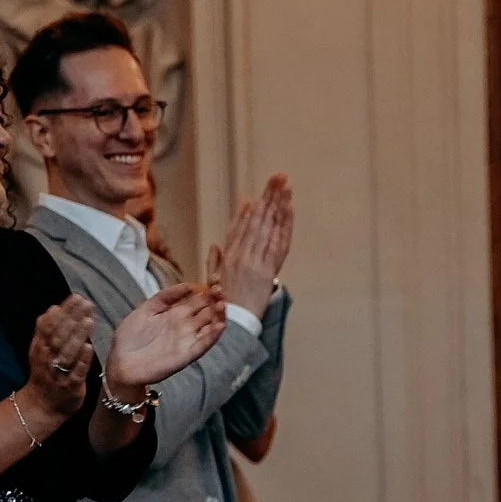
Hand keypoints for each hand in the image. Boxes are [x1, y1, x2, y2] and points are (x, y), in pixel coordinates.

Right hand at [21, 296, 94, 424]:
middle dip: (72, 318)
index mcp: (41, 347)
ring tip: (88, 320)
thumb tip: (54, 307)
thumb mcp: (40, 351)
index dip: (63, 310)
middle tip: (86, 303)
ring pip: (66, 352)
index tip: (76, 296)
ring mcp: (58, 373)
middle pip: (59, 335)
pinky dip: (81, 361)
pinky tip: (89, 348)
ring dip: (77, 335)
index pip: (50, 324)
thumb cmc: (45, 374)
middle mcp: (47, 358)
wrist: (42, 406)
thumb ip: (46, 330)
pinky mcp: (69, 387)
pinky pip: (75, 373)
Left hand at [107, 282, 225, 396]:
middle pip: (209, 310)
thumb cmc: (130, 338)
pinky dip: (213, 335)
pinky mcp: (187, 354)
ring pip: (211, 325)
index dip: (208, 289)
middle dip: (216, 298)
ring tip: (222, 303)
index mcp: (176, 314)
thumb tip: (189, 285)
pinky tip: (219, 325)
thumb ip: (166, 297)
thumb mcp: (146, 309)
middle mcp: (186, 325)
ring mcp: (188, 339)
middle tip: (220, 288)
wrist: (121, 362)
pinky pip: (204, 344)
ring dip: (219, 315)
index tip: (215, 278)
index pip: (199, 298)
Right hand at [206, 174, 292, 317]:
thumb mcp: (211, 281)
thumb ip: (213, 260)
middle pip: (256, 220)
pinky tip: (289, 209)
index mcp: (227, 256)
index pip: (239, 227)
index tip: (254, 196)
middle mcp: (241, 254)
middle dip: (267, 196)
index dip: (247, 211)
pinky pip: (278, 243)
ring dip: (278, 203)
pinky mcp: (268, 270)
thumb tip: (216, 243)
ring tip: (285, 185)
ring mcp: (255, 260)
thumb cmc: (221, 305)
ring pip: (268, 226)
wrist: (232, 325)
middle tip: (277, 177)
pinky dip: (284, 225)